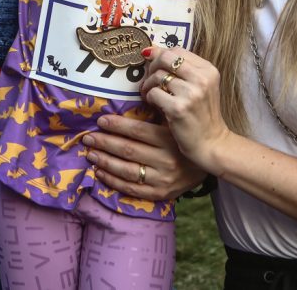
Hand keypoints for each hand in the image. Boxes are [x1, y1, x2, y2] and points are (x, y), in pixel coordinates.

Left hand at [82, 113, 204, 200]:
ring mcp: (162, 179)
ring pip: (127, 170)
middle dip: (104, 143)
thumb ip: (155, 116)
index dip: (116, 125)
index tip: (100, 120)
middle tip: (88, 137)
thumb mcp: (174, 124)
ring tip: (91, 153)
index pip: (137, 132)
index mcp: (169, 140)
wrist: (209, 160)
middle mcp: (166, 160)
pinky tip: (100, 172)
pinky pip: (131, 188)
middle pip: (128, 150)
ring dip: (105, 161)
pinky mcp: (160, 193)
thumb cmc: (186, 137)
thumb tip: (126, 104)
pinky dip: (113, 180)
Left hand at [139, 46, 231, 173]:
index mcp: (208, 70)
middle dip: (152, 67)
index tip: (152, 64)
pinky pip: (153, 93)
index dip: (160, 55)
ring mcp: (191, 94)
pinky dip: (149, 98)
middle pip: (165, 58)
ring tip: (148, 94)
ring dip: (148, 85)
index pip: (177, 50)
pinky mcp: (178, 109)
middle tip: (149, 80)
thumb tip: (151, 50)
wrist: (211, 143)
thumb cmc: (202, 114)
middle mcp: (202, 79)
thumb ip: (181, 69)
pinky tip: (153, 104)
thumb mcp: (200, 87)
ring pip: (157, 76)